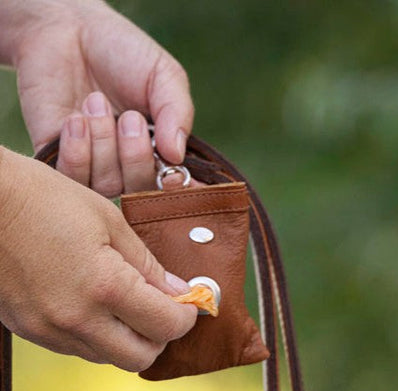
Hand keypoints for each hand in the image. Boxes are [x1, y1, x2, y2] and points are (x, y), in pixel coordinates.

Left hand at [0, 0, 192, 193]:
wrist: (66, 29)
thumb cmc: (122, 51)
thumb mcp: (164, 76)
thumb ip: (178, 113)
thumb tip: (177, 156)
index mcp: (162, 147)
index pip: (174, 185)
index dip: (176, 187)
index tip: (174, 173)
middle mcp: (129, 162)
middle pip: (140, 191)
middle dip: (137, 158)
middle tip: (130, 118)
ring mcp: (93, 162)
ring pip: (107, 184)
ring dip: (104, 145)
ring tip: (95, 102)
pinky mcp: (57, 156)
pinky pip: (71, 178)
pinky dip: (76, 153)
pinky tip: (75, 120)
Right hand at [0, 147, 197, 369]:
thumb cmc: (43, 198)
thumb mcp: (109, 221)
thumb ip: (148, 265)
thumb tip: (181, 293)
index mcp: (104, 286)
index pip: (167, 326)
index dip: (186, 316)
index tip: (189, 302)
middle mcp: (77, 318)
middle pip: (140, 357)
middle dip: (160, 336)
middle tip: (162, 310)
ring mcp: (48, 329)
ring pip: (107, 357)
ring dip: (126, 339)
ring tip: (126, 306)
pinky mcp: (27, 330)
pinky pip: (76, 348)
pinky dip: (95, 336)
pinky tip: (94, 306)